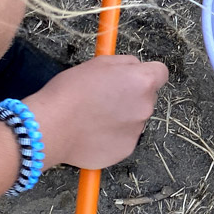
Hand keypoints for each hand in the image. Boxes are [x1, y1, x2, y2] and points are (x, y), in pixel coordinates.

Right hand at [23, 55, 167, 169]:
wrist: (52, 126)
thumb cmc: (71, 90)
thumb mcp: (100, 63)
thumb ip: (125, 64)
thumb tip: (135, 67)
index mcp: (143, 81)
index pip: (161, 73)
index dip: (146, 74)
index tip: (132, 78)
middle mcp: (146, 106)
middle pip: (148, 97)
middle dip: (133, 96)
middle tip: (106, 98)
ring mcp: (137, 131)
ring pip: (135, 118)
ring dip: (123, 117)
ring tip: (95, 117)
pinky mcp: (126, 150)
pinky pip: (124, 138)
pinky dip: (113, 136)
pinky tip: (93, 132)